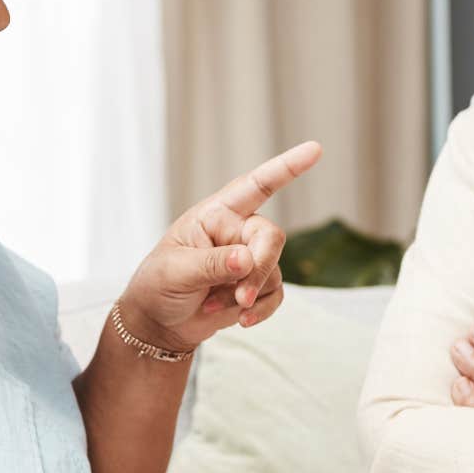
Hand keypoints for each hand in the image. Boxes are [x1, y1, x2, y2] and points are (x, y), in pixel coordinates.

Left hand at [117, 141, 322, 352]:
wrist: (158, 322)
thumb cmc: (158, 285)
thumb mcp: (175, 270)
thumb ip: (210, 263)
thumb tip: (246, 259)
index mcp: (216, 214)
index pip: (255, 186)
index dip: (286, 168)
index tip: (315, 149)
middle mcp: (237, 231)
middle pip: (270, 237)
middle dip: (260, 268)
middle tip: (240, 296)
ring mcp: (249, 259)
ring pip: (272, 271)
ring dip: (248, 295)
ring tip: (212, 305)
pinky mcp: (256, 286)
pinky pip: (276, 294)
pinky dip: (260, 310)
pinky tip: (240, 320)